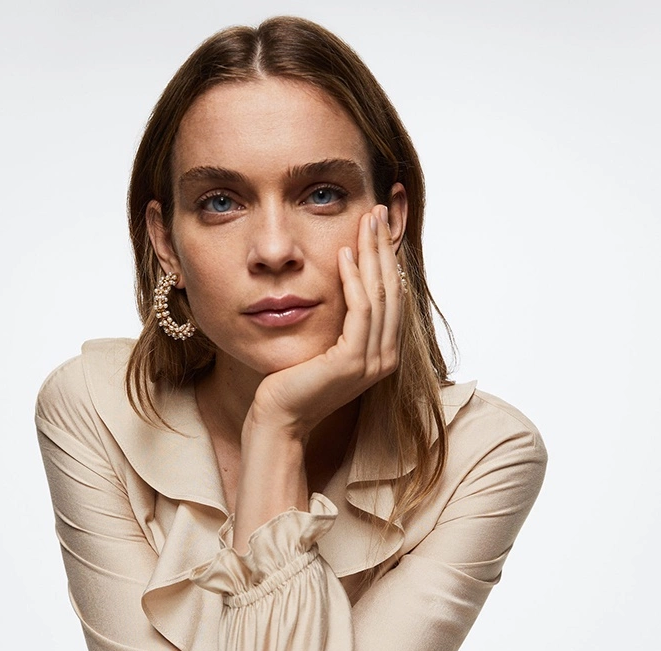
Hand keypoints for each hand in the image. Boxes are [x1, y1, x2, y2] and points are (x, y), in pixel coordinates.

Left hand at [248, 203, 401, 440]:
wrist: (279, 419)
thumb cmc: (293, 383)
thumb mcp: (323, 344)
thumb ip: (340, 319)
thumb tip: (342, 277)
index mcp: (382, 352)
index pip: (393, 295)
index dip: (388, 257)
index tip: (379, 223)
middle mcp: (385, 358)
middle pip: (393, 289)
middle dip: (386, 246)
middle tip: (379, 209)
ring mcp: (372, 362)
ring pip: (381, 294)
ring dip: (373, 253)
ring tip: (366, 220)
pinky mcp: (351, 362)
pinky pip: (360, 311)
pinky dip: (354, 279)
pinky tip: (344, 254)